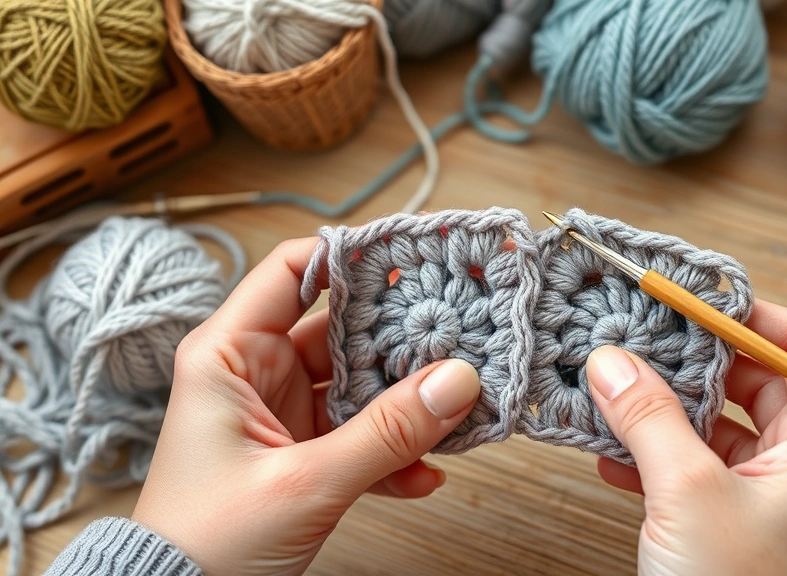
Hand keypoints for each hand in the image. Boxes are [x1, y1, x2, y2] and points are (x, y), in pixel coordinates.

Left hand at [131, 238, 481, 575]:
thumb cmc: (205, 540)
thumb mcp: (304, 483)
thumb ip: (385, 434)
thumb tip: (457, 382)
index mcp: (229, 355)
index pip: (291, 272)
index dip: (349, 254)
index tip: (412, 254)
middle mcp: (258, 374)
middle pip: (341, 329)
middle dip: (400, 337)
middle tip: (458, 331)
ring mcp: (285, 413)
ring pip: (360, 386)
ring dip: (408, 401)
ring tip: (458, 404)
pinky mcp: (306, 453)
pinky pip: (363, 435)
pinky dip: (396, 452)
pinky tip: (428, 471)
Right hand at [588, 300, 786, 575]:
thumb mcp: (687, 492)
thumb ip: (649, 415)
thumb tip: (612, 361)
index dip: (748, 315)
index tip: (688, 296)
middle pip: (754, 378)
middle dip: (690, 359)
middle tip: (637, 333)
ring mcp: (770, 491)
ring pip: (717, 421)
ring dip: (662, 406)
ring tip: (611, 386)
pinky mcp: (732, 516)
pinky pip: (694, 462)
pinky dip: (653, 450)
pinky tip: (609, 449)